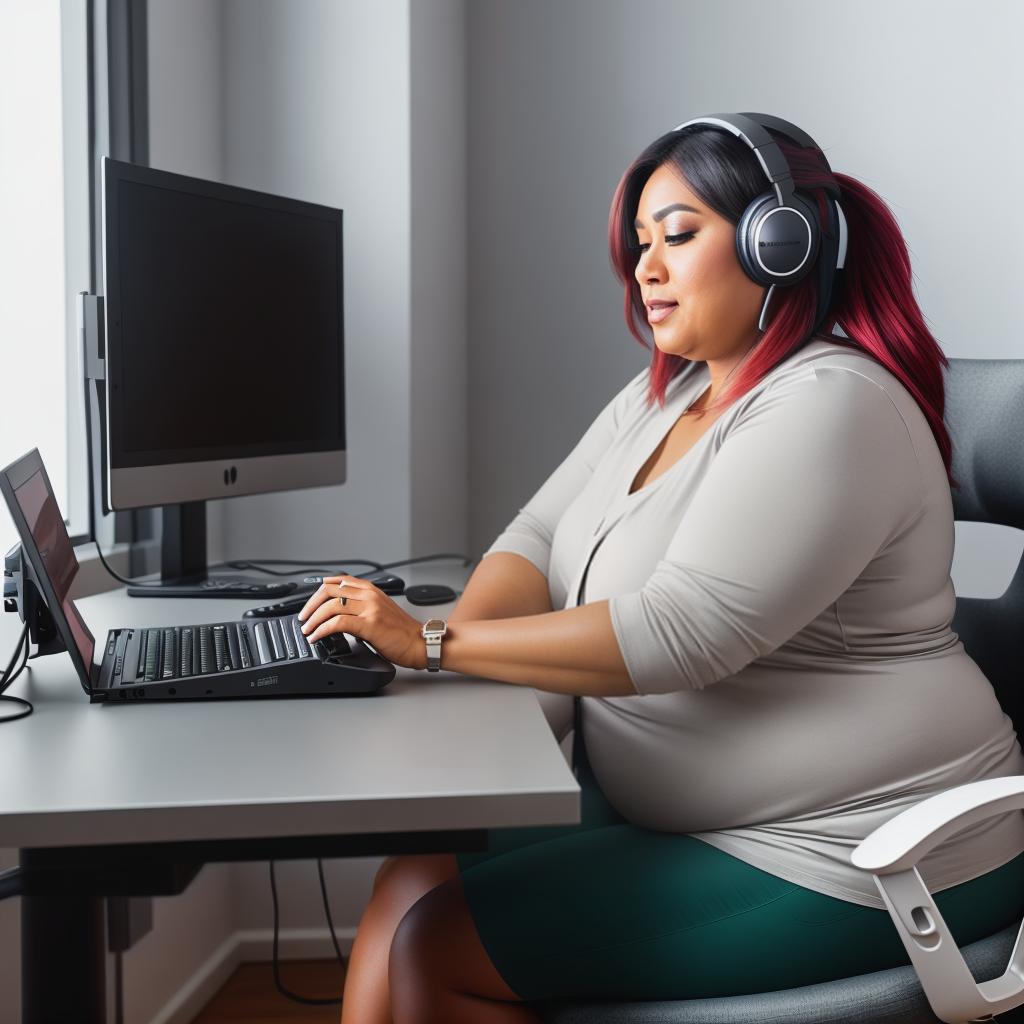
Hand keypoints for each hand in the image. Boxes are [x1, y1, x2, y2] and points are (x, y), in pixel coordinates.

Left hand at [297, 575, 426, 669]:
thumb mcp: (379, 610)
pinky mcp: (369, 624)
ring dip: (313, 619)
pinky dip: (322, 630)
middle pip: (329, 590)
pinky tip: (317, 636)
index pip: (338, 580)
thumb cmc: (401, 631)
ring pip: (330, 606)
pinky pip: (337, 623)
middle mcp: (369, 595)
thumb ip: (360, 607)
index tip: (309, 604)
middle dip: (310, 605)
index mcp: (371, 589)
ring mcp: (369, 608)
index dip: (318, 591)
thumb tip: (336, 614)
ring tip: (307, 630)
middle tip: (303, 618)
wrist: (419, 643)